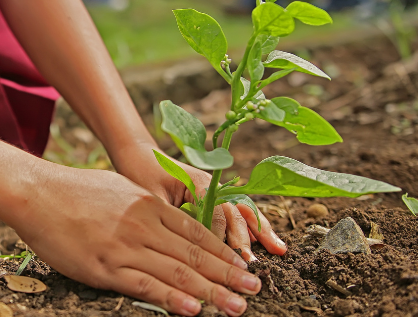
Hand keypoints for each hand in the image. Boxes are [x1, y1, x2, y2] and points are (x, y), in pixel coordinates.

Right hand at [7, 167, 260, 315]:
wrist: (36, 193)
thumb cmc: (74, 190)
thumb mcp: (119, 188)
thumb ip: (145, 207)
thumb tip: (167, 219)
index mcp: (149, 205)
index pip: (196, 233)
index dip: (223, 252)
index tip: (243, 266)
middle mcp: (144, 225)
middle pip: (195, 255)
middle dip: (228, 274)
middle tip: (254, 289)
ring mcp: (125, 247)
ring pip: (177, 273)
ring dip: (212, 292)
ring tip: (237, 306)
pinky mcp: (104, 267)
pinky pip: (145, 286)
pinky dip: (172, 299)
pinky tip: (193, 309)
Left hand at [109, 142, 286, 260]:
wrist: (139, 155)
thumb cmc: (141, 174)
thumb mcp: (151, 196)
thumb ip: (170, 216)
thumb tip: (183, 243)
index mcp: (198, 182)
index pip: (217, 212)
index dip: (221, 236)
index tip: (225, 258)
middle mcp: (212, 185)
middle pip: (235, 212)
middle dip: (246, 238)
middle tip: (252, 263)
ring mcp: (216, 190)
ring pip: (243, 211)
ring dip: (260, 231)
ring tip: (279, 250)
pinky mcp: (214, 196)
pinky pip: (237, 211)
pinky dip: (253, 226)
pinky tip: (266, 241)